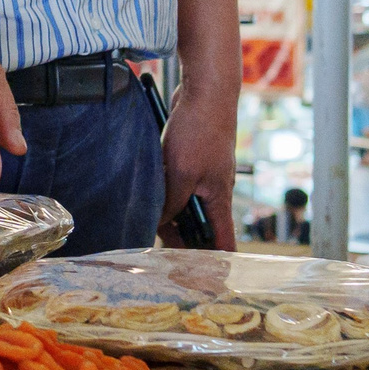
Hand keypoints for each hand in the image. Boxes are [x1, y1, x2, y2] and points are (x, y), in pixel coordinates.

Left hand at [157, 79, 236, 249]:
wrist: (206, 90)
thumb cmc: (200, 131)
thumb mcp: (180, 173)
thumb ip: (170, 203)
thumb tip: (157, 222)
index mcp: (220, 199)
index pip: (224, 242)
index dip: (214, 264)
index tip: (198, 279)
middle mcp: (214, 190)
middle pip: (199, 226)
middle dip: (180, 238)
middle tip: (154, 247)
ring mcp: (204, 174)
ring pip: (185, 205)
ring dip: (168, 212)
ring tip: (144, 219)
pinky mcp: (192, 159)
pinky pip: (179, 184)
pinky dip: (165, 192)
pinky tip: (147, 191)